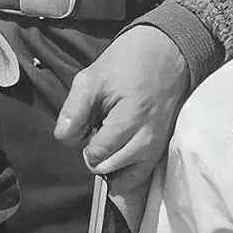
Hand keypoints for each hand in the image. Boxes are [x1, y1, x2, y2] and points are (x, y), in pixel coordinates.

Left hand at [53, 26, 189, 204]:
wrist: (167, 54)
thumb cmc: (128, 63)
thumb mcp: (91, 79)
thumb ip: (73, 110)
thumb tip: (65, 138)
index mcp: (131, 118)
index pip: (97, 153)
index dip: (84, 142)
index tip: (88, 124)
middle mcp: (148, 138)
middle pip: (109, 168)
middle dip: (96, 156)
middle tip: (97, 132)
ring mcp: (158, 146)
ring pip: (126, 179)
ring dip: (111, 166)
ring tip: (110, 141)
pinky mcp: (162, 149)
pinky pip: (141, 176)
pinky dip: (126, 172)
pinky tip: (119, 153)